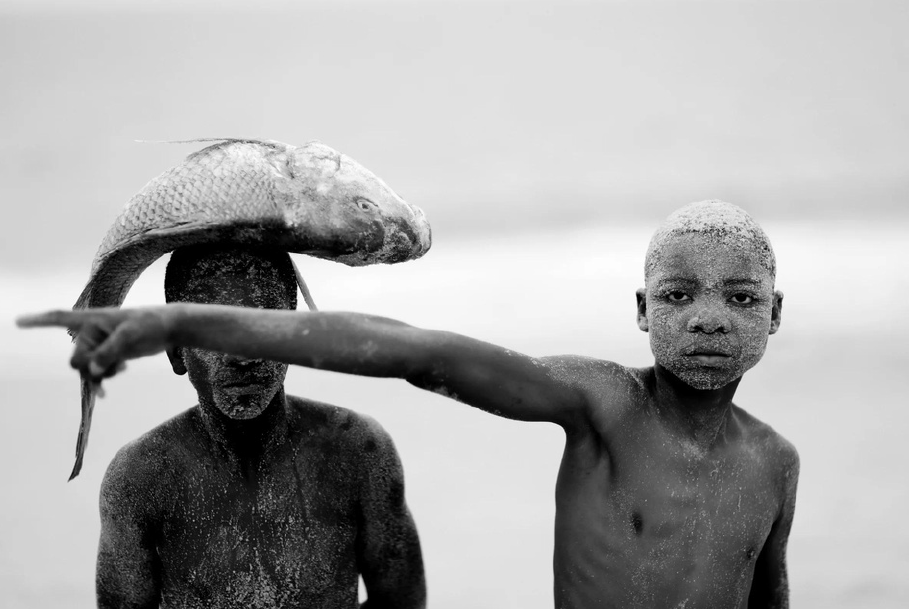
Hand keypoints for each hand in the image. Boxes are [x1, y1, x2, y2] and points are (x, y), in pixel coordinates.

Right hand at [16, 307, 174, 379]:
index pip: (60, 318)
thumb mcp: (130, 336)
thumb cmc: (150, 323)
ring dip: (100, 374)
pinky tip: (122, 369)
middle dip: (89, 367)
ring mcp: (101, 345)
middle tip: (110, 366)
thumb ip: (109, 352)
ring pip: (87, 369)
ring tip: (120, 368)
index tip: (17, 321)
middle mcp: (91, 332)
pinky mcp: (110, 355)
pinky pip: (98, 371)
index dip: (38, 321)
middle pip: (76, 359)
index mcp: (92, 319)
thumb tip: (93, 370)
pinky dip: (106, 375)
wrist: (169, 328)